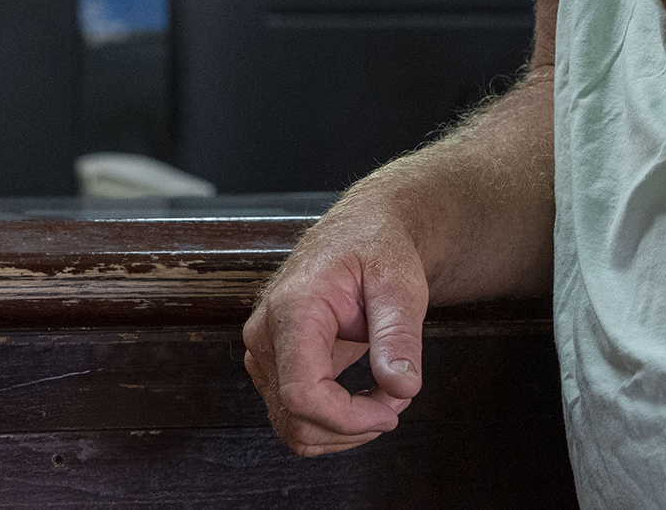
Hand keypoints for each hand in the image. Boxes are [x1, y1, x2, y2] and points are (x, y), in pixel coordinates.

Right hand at [243, 198, 430, 455]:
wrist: (357, 235)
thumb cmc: (376, 251)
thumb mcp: (400, 285)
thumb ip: (398, 336)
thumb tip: (402, 388)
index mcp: (293, 309)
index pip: (301, 393)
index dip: (348, 419)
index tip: (392, 409)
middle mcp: (265, 334)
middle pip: (296, 419)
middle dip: (354, 427)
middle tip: (398, 398)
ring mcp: (263, 353)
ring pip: (293, 428)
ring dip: (345, 430)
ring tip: (383, 396)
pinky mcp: (271, 366)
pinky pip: (295, 418)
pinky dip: (333, 424)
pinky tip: (361, 400)